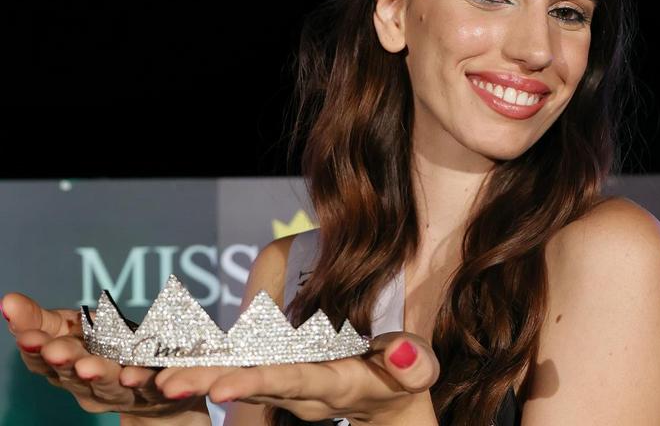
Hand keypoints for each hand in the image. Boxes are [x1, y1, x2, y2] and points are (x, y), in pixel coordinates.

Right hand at [1, 292, 208, 421]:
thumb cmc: (107, 349)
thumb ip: (41, 319)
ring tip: (90, 366)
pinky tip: (142, 376)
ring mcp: (122, 392)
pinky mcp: (156, 393)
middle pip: (74, 375)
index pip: (44, 360)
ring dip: (100, 374)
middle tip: (56, 350)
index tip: (27, 336)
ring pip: (110, 384)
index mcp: (67, 367)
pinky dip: (148, 382)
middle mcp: (89, 385)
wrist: (160, 386)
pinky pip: (152, 387)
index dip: (34, 349)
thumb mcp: (72, 329)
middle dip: (65, 361)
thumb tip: (7, 300)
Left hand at [154, 331, 439, 424]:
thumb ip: (412, 364)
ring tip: (148, 376)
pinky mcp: (274, 371)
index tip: (218, 390)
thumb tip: (396, 350)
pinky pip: (233, 366)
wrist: (389, 402)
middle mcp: (299, 389)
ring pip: (233, 376)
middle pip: (248, 384)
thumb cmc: (405, 380)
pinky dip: (199, 362)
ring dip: (192, 375)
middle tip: (160, 385)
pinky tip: (162, 358)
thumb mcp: (418, 373)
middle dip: (205, 383)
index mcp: (331, 385)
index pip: (290, 382)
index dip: (256, 383)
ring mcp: (284, 382)